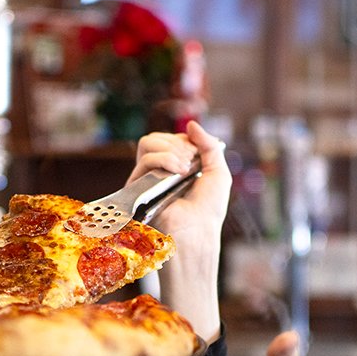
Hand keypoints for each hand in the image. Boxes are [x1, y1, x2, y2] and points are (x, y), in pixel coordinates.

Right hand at [128, 120, 231, 245]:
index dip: (185, 139)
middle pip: (157, 137)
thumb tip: (191, 124)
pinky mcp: (138, 186)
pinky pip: (145, 159)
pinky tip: (178, 172)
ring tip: (184, 168)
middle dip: (178, 143)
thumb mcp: (218, 171)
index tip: (197, 154)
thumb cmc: (209, 208)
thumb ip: (208, 145)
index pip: (172, 138)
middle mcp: (159, 171)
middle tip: (191, 162)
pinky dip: (164, 159)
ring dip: (170, 150)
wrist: (198, 231)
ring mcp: (147, 178)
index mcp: (176, 167)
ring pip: (147, 143)